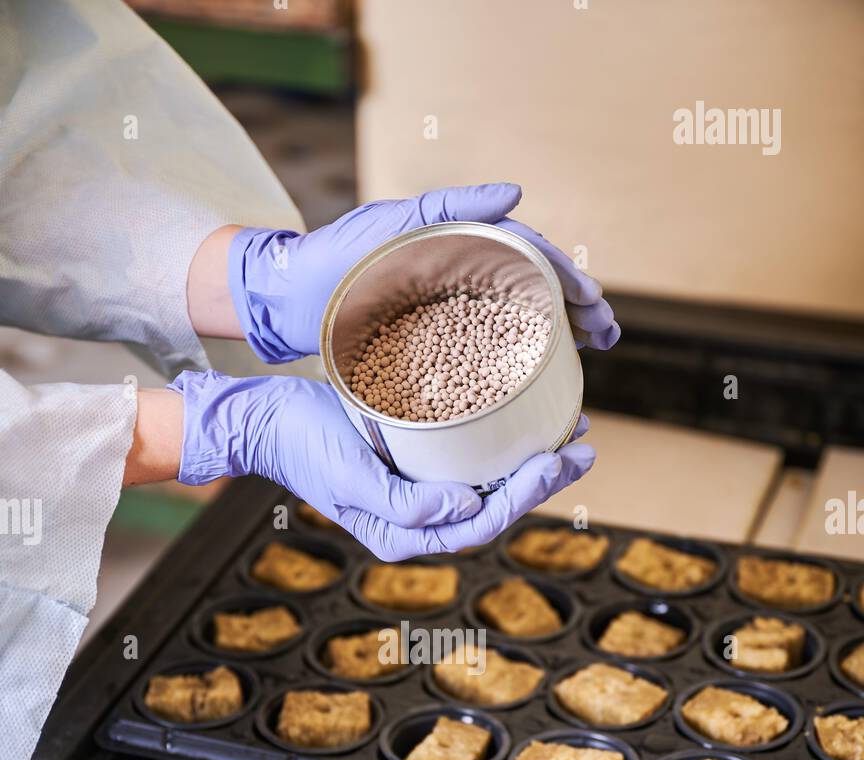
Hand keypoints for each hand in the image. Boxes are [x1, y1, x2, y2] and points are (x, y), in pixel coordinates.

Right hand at [166, 372, 594, 560]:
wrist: (264, 417)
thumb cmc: (301, 446)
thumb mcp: (350, 478)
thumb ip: (404, 505)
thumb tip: (465, 506)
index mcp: (404, 536)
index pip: (481, 524)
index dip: (525, 497)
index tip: (553, 460)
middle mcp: (418, 520)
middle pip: (496, 507)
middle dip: (544, 480)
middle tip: (584, 447)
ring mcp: (418, 490)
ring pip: (490, 484)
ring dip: (533, 462)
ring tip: (572, 433)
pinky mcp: (415, 461)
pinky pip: (472, 459)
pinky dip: (504, 442)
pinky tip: (527, 420)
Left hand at [226, 183, 619, 361]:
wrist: (284, 299)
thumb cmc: (331, 259)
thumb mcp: (389, 226)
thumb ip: (449, 208)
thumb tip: (516, 194)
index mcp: (456, 245)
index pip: (528, 256)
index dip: (566, 278)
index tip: (594, 304)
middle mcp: (456, 277)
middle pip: (530, 291)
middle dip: (575, 309)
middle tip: (606, 336)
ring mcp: (444, 313)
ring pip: (512, 324)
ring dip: (553, 337)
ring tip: (587, 356)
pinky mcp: (428, 345)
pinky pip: (481, 354)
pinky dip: (512, 364)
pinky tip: (535, 381)